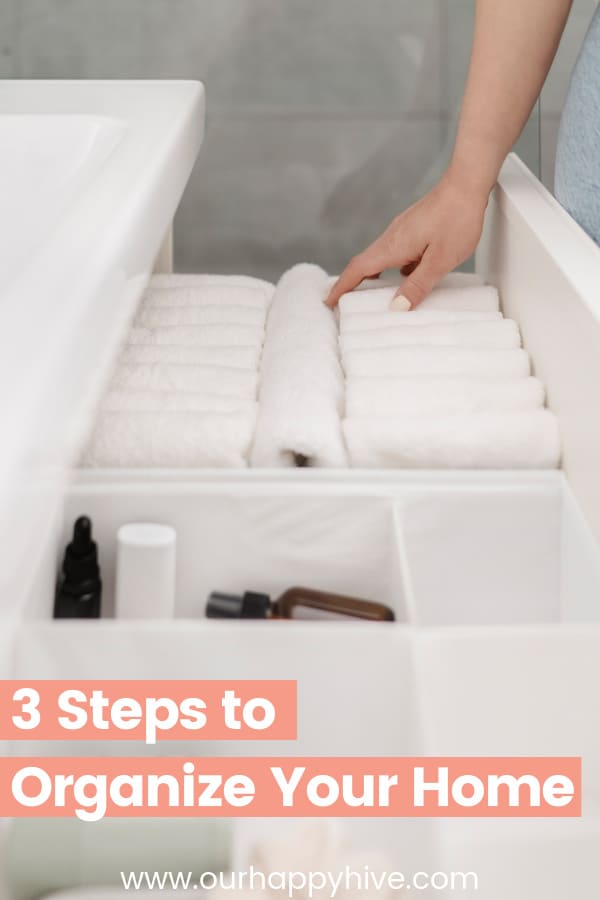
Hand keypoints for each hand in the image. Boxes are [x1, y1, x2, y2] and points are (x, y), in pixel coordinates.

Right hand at [325, 171, 488, 308]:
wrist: (467, 183)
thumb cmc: (457, 218)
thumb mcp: (440, 260)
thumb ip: (418, 285)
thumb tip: (397, 307)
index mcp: (393, 246)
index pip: (358, 269)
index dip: (342, 287)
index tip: (329, 301)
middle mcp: (392, 237)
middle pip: (364, 263)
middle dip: (352, 284)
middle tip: (347, 303)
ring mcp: (402, 230)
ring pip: (381, 257)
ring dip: (375, 276)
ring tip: (378, 296)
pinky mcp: (414, 227)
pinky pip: (397, 251)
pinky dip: (394, 268)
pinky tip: (410, 276)